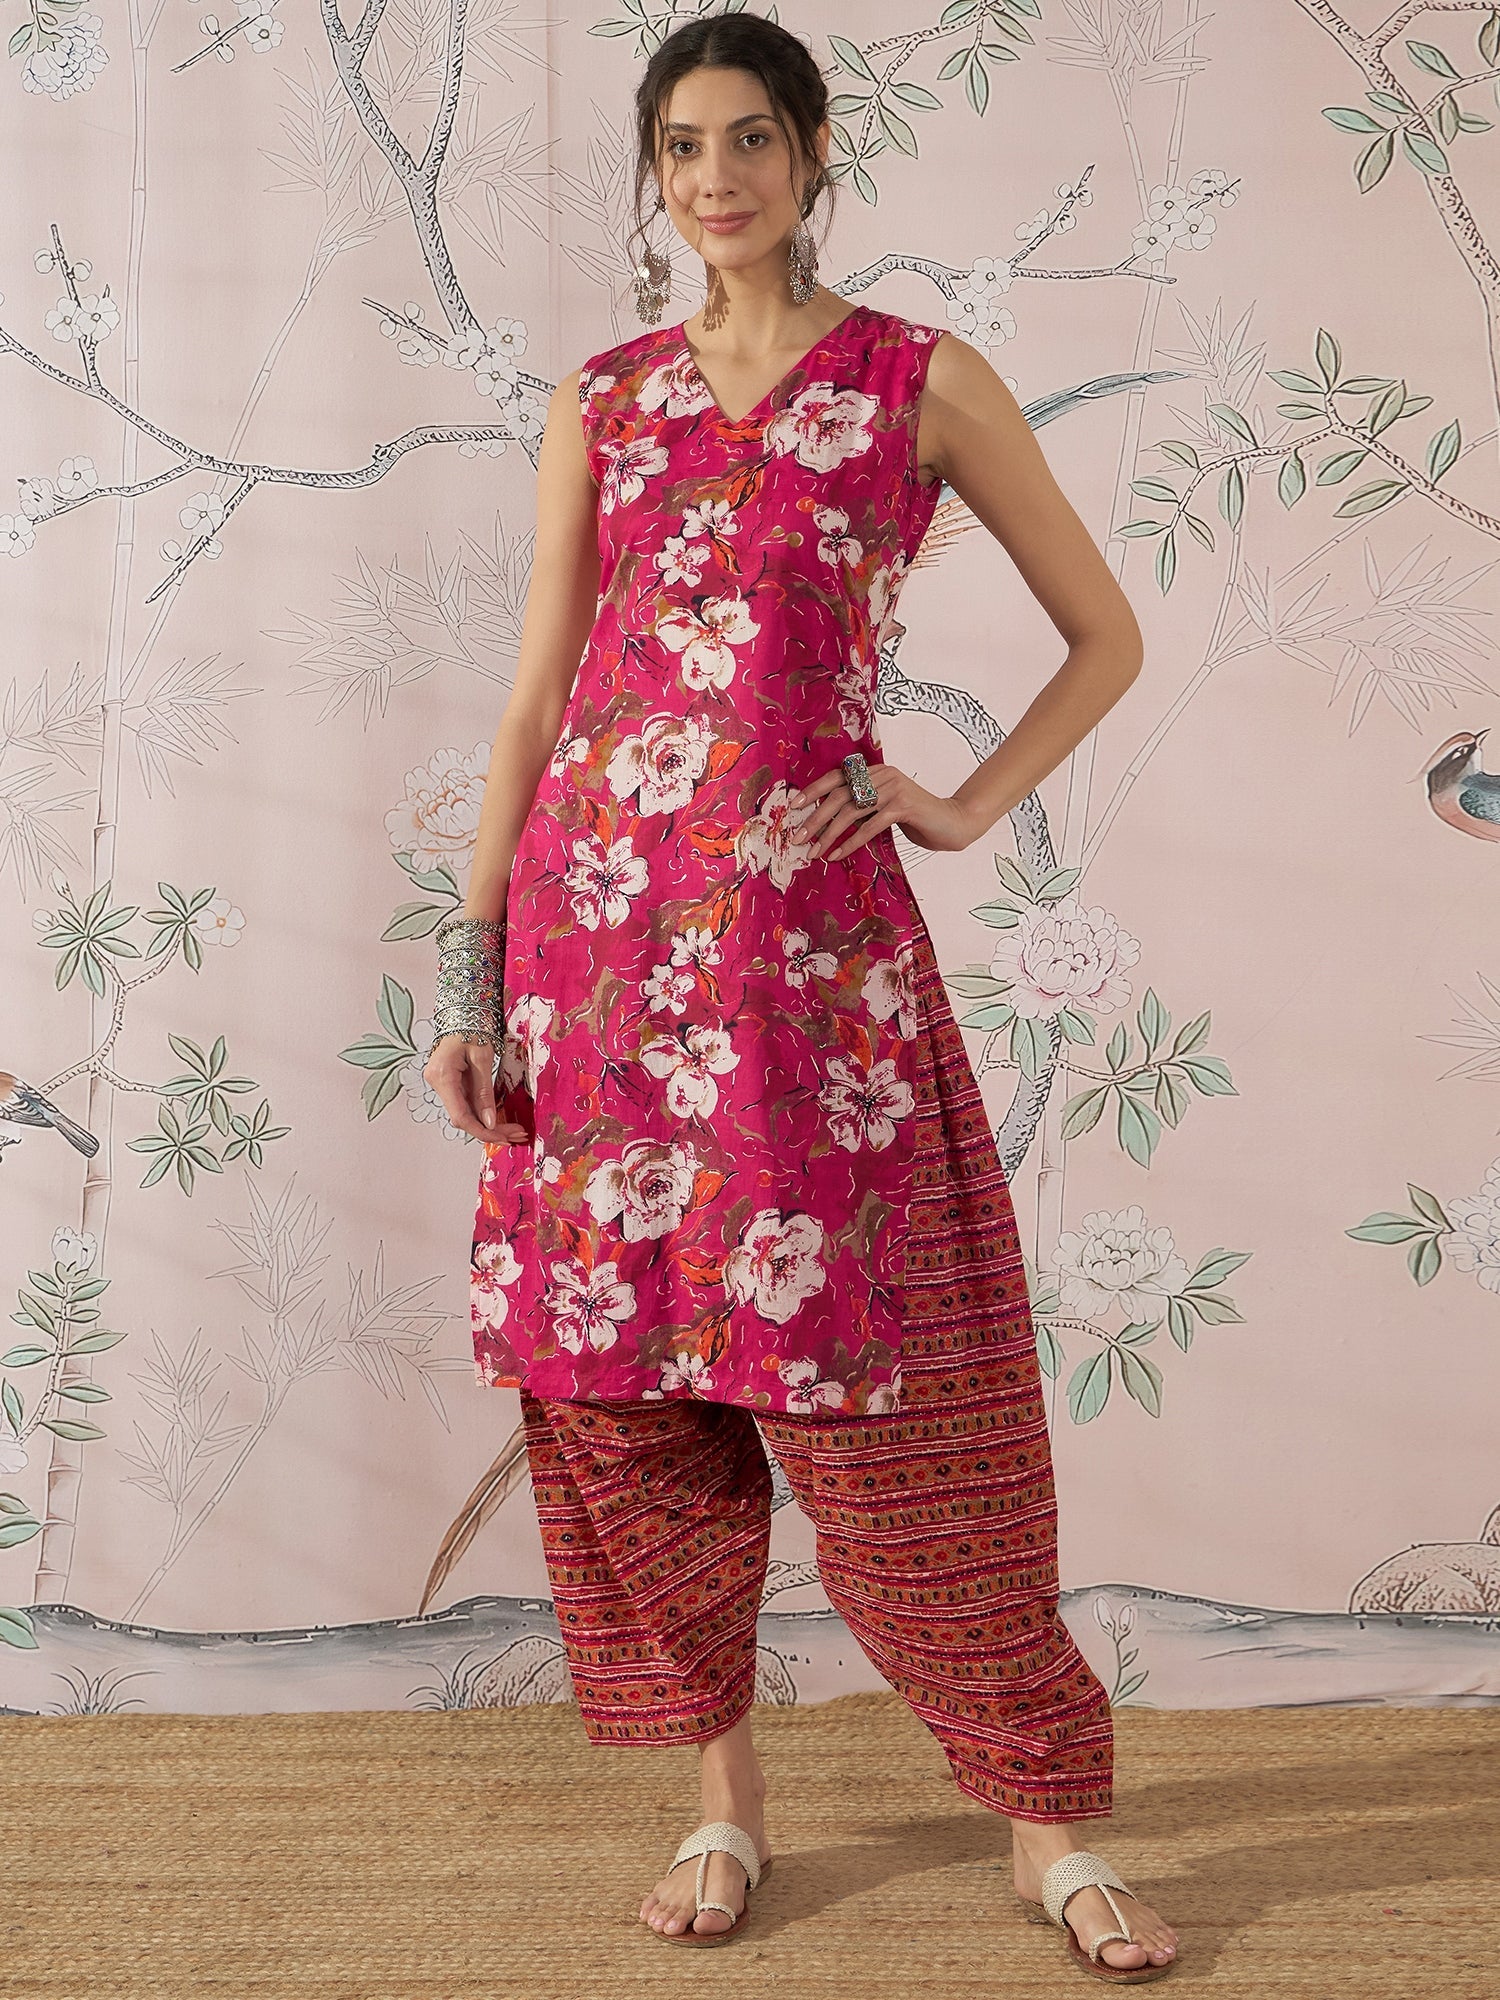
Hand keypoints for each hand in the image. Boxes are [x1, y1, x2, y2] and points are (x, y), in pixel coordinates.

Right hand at [422, 1036, 529, 1144]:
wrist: (462, 1010)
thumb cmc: (472, 1026)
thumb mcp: (482, 1058)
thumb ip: (484, 1091)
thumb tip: (489, 1121)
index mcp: (442, 1076)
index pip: (461, 1116)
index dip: (482, 1131)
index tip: (504, 1138)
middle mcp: (437, 1083)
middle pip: (463, 1118)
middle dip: (490, 1130)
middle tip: (517, 1136)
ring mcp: (441, 1083)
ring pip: (465, 1112)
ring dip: (488, 1122)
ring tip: (513, 1129)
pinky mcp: (449, 1081)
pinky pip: (465, 1102)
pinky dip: (483, 1111)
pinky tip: (500, 1118)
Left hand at [788, 760, 983, 861]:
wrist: (953, 824)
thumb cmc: (915, 819)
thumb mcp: (884, 810)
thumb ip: (863, 808)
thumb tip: (826, 823)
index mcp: (875, 771)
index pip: (838, 777)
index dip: (814, 790)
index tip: (794, 806)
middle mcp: (883, 775)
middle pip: (840, 795)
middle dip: (816, 819)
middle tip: (798, 838)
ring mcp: (894, 788)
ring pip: (852, 811)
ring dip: (829, 834)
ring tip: (814, 852)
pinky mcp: (904, 806)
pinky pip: (869, 826)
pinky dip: (851, 843)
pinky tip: (837, 855)